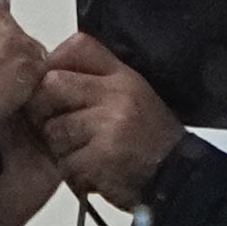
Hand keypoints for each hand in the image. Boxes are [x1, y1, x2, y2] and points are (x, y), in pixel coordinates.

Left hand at [33, 32, 183, 208]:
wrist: (178, 178)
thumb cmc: (149, 140)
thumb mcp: (132, 95)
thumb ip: (95, 80)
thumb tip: (47, 75)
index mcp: (123, 75)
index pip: (76, 47)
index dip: (55, 66)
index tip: (57, 91)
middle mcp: (117, 94)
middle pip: (52, 85)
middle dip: (48, 111)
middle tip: (63, 130)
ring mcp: (109, 125)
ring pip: (53, 129)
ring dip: (61, 149)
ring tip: (87, 154)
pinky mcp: (101, 157)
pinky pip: (64, 162)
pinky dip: (74, 174)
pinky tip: (94, 173)